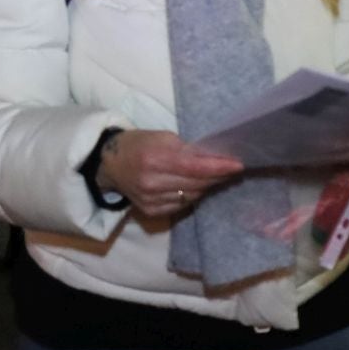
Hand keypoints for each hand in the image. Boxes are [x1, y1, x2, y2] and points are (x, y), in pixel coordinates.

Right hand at [96, 130, 245, 219]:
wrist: (110, 165)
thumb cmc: (137, 144)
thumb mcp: (160, 137)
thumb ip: (186, 149)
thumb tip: (213, 158)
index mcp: (153, 160)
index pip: (193, 167)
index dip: (217, 167)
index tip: (238, 164)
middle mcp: (152, 184)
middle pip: (195, 184)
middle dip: (217, 176)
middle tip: (233, 168)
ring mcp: (151, 201)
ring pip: (192, 196)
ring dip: (207, 186)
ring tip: (218, 176)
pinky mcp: (152, 212)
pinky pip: (182, 204)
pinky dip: (193, 195)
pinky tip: (197, 186)